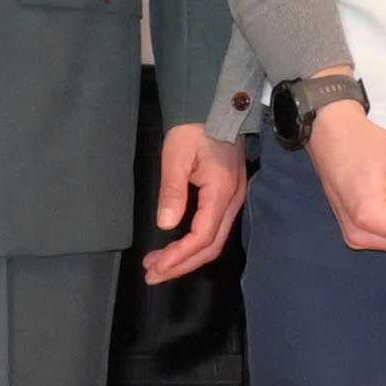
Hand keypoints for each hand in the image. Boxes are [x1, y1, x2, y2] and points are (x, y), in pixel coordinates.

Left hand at [140, 123, 242, 282]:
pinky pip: (213, 231)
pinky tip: (176, 248)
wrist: (217, 110)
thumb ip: (172, 191)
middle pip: (210, 247)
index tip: (155, 266)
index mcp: (221, 192)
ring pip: (213, 242)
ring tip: (158, 265)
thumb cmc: (194, 130)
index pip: (202, 236)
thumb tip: (166, 225)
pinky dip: (194, 246)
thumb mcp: (176, 156)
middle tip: (152, 275)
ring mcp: (233, 201)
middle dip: (181, 265)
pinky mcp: (228, 199)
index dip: (179, 255)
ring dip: (186, 258)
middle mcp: (233, 202)